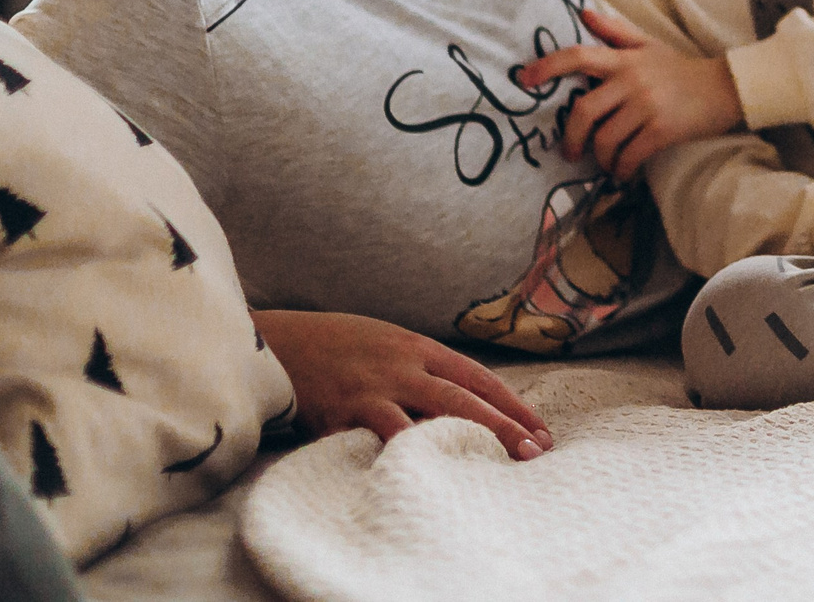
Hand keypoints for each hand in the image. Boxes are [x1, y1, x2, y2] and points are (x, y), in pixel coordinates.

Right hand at [253, 308, 553, 459]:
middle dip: (503, 425)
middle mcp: (402, 365)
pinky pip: (378, 437)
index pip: (479, 377)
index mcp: (418, 347)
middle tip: (535, 452)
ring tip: (495, 466)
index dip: (512, 405)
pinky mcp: (341, 412)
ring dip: (466, 442)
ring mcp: (372, 389)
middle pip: (464, 397)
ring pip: (429, 417)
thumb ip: (420, 367)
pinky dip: (403, 454)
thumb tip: (463, 401)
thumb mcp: (385, 343)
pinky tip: (426, 473)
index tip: (541, 430)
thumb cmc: (334, 346)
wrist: (273, 341)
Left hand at [520, 5, 743, 180]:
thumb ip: (614, 31)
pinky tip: (623, 172)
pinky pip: (629, 156)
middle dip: (571, 137)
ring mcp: (646, 107)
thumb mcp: (648, 45)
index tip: (524, 80)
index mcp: (624, 60)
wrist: (725, 88)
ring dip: (601, 158)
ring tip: (607, 164)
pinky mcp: (662, 130)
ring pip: (605, 139)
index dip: (547, 67)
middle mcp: (631, 81)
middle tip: (570, 152)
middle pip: (583, 111)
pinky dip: (621, 169)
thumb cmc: (681, 69)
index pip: (578, 56)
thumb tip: (582, 13)